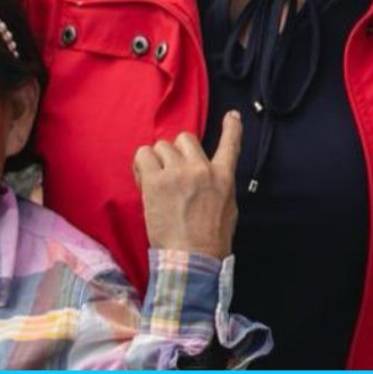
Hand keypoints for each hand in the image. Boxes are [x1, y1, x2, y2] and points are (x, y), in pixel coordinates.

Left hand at [133, 112, 241, 259]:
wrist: (192, 257)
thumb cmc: (211, 240)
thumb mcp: (228, 208)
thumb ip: (218, 186)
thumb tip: (208, 177)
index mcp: (223, 177)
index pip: (230, 144)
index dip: (231, 128)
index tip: (231, 116)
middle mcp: (201, 169)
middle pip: (185, 138)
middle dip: (177, 151)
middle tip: (172, 172)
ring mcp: (178, 173)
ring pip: (162, 146)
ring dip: (157, 160)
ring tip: (156, 180)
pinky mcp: (156, 182)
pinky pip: (143, 156)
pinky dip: (141, 164)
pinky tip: (144, 179)